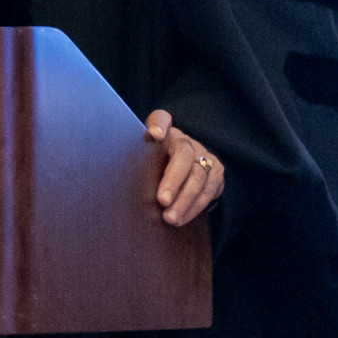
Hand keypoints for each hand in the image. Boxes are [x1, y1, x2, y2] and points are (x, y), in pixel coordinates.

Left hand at [144, 110, 223, 226]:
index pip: (161, 118)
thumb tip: (121, 168)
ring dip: (185, 201)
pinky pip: (210, 190)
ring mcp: (203, 154)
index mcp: (165, 132)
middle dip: (174, 180)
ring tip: (171, 218)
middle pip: (183, 155)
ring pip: (199, 176)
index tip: (154, 134)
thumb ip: (135, 157)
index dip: (159, 124)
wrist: (180, 168)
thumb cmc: (153, 164)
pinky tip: (183, 217)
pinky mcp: (216, 171)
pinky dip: (195, 207)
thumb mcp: (142, 158)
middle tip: (162, 200)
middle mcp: (186, 140)